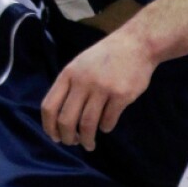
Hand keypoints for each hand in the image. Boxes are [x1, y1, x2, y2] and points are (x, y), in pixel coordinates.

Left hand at [41, 26, 157, 150]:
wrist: (138, 42)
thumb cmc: (107, 55)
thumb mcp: (81, 64)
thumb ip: (69, 86)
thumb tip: (59, 121)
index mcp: (69, 73)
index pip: (49, 106)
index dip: (49, 127)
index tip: (55, 137)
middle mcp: (83, 80)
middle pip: (66, 120)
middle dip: (68, 138)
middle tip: (73, 142)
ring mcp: (102, 87)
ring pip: (87, 125)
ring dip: (87, 139)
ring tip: (90, 144)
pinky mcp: (121, 94)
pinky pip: (108, 121)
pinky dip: (105, 128)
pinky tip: (107, 125)